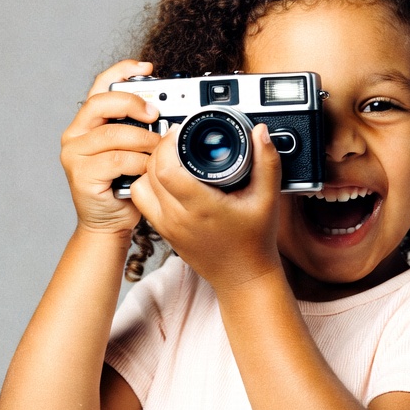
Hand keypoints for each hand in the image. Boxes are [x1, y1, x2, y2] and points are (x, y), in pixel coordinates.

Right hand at [59, 60, 163, 235]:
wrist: (109, 222)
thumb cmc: (124, 183)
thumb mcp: (134, 149)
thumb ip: (140, 128)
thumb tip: (167, 109)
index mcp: (89, 121)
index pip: (100, 85)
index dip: (122, 71)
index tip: (146, 66)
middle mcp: (76, 133)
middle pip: (102, 103)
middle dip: (133, 103)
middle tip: (156, 114)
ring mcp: (74, 153)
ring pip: (113, 134)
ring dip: (143, 139)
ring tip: (159, 148)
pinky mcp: (80, 173)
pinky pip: (116, 159)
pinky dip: (138, 162)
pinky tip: (148, 168)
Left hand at [130, 122, 283, 291]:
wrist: (243, 277)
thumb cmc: (255, 241)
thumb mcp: (268, 198)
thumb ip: (267, 162)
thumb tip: (261, 133)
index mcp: (201, 208)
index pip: (166, 169)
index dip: (169, 143)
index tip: (181, 131)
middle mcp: (178, 218)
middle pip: (150, 172)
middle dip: (160, 149)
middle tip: (178, 139)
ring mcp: (167, 227)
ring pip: (141, 186)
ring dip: (151, 167)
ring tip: (172, 158)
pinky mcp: (163, 233)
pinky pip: (143, 202)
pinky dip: (149, 185)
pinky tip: (168, 179)